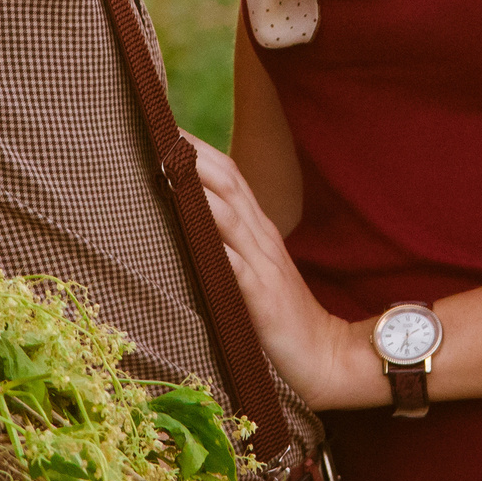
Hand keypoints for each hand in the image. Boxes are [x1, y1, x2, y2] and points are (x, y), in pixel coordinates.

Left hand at [186, 133, 385, 409]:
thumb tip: (184, 220)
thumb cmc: (281, 317)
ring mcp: (264, 265)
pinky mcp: (263, 298)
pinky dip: (215, 244)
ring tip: (164, 163)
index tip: (161, 124)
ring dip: (196, 187)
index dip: (197, 147)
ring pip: (229, 214)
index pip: (227, 173)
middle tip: (154, 127)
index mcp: (258, 229)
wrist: (327, 356)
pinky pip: (237, 266)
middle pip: (226, 181)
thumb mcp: (254, 271)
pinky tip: (192, 227)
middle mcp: (261, 238)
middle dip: (192, 152)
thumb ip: (228, 244)